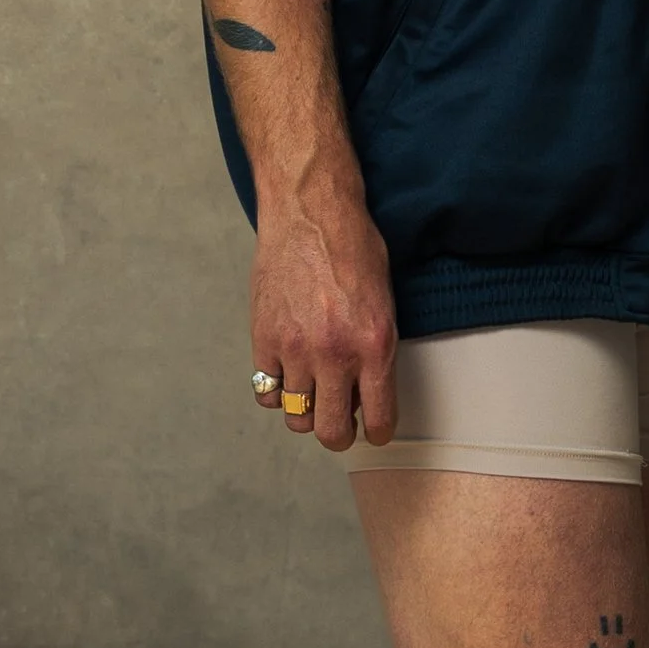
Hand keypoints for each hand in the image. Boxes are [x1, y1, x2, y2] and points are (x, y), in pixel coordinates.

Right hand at [250, 174, 397, 450]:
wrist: (309, 213)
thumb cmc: (353, 248)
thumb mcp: (385, 302)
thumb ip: (377, 350)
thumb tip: (366, 391)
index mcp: (374, 345)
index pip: (378, 419)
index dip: (377, 433)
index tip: (373, 431)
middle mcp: (334, 354)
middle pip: (330, 430)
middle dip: (339, 434)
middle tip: (341, 421)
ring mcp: (294, 349)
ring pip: (295, 414)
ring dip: (306, 409)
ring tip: (313, 391)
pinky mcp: (263, 339)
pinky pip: (265, 389)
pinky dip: (276, 388)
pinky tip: (287, 371)